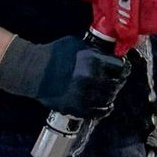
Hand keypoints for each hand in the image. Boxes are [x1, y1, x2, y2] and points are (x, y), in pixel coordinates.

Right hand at [0, 35, 129, 117]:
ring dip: (111, 94)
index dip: (123, 67)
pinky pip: (99, 112)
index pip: (121, 67)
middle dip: (118, 80)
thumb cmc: (53, 54)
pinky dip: (104, 109)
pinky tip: (106, 105)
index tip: (123, 67)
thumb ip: (95, 50)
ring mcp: (85, 96)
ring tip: (109, 91)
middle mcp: (92, 79)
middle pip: (117, 83)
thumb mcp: (77, 44)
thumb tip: (109, 51)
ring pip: (109, 98)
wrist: (32, 71)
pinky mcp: (78, 108)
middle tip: (116, 79)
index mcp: (93, 61)